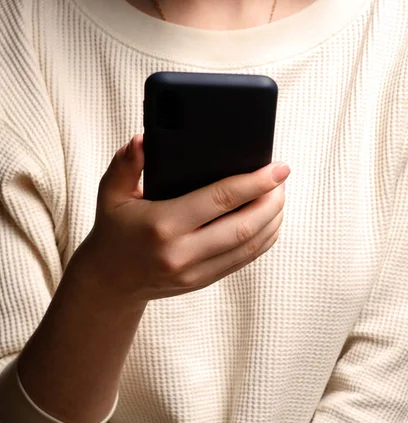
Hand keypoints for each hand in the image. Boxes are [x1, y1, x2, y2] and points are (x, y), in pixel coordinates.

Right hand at [81, 134, 289, 304]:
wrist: (110, 282)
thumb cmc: (113, 231)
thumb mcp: (110, 193)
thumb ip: (126, 164)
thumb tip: (143, 139)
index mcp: (162, 225)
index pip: (220, 199)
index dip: (255, 182)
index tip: (279, 168)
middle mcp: (182, 252)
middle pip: (243, 226)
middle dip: (271, 201)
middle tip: (283, 179)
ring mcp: (194, 272)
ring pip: (248, 247)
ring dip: (272, 221)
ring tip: (279, 197)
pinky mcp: (202, 281)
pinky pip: (241, 261)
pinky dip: (262, 241)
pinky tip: (269, 222)